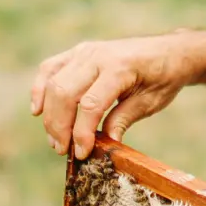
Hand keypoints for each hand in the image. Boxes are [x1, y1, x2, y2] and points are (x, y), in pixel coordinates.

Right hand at [30, 35, 197, 157]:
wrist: (168, 51)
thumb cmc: (162, 78)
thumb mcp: (150, 103)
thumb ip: (124, 119)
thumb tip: (105, 144)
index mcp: (119, 68)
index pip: (90, 104)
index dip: (81, 133)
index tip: (81, 153)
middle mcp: (97, 56)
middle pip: (64, 93)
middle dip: (59, 126)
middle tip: (63, 151)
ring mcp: (84, 51)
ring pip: (53, 82)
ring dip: (49, 114)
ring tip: (55, 139)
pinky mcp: (77, 52)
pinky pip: (50, 68)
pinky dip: (39, 89)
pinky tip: (37, 110)